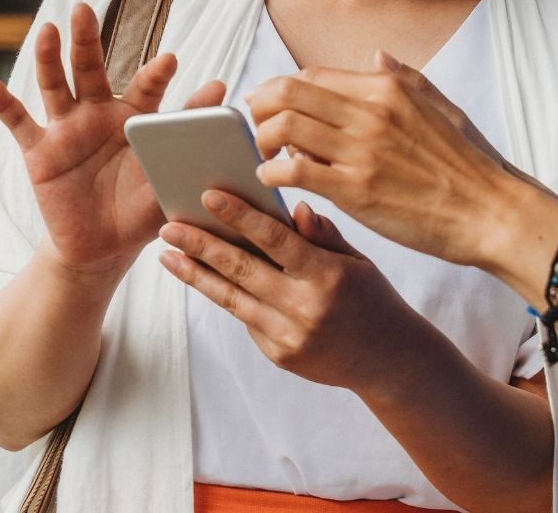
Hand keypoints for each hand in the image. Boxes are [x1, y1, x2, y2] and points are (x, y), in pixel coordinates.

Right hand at [0, 2, 226, 276]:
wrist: (101, 249)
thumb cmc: (141, 209)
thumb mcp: (168, 175)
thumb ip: (188, 131)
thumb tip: (222, 88)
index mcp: (135, 117)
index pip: (146, 88)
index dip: (156, 75)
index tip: (170, 61)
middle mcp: (98, 113)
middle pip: (91, 69)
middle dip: (87, 40)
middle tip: (85, 9)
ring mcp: (66, 130)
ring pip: (54, 86)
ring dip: (48, 58)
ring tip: (47, 30)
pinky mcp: (39, 152)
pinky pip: (18, 124)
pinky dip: (3, 104)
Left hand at [157, 191, 430, 397]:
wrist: (389, 362)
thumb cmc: (373, 298)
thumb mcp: (357, 261)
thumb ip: (323, 235)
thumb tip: (293, 207)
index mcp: (327, 276)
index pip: (275, 239)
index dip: (240, 216)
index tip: (209, 195)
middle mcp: (305, 309)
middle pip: (241, 270)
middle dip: (200, 245)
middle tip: (168, 226)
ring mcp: (289, 337)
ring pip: (232, 299)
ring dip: (196, 275)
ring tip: (168, 255)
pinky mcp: (279, 356)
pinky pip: (246, 320)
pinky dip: (227, 297)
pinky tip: (205, 278)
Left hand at [244, 53, 557, 270]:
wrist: (492, 212)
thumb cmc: (471, 164)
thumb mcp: (442, 107)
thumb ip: (405, 78)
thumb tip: (376, 56)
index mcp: (388, 88)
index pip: (312, 75)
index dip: (281, 88)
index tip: (270, 104)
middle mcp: (371, 112)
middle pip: (288, 93)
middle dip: (260, 107)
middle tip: (255, 126)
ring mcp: (362, 150)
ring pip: (285, 128)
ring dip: (264, 139)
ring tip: (265, 155)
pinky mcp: (356, 189)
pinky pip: (296, 171)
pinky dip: (274, 172)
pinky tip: (274, 180)